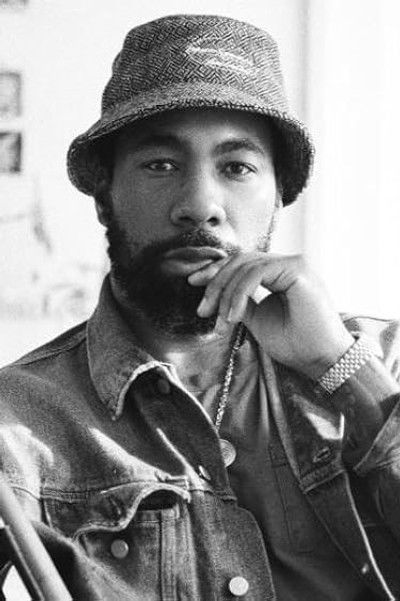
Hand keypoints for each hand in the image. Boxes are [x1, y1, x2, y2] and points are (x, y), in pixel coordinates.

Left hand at [188, 252, 353, 379]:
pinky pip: (256, 273)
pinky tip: (233, 315)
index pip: (242, 264)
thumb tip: (218, 295)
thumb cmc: (296, 344)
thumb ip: (242, 303)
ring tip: (219, 320)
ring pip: (245, 267)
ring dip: (225, 294)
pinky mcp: (297, 269)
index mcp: (280, 274)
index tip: (194, 283)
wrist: (323, 359)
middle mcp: (287, 264)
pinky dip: (239, 293)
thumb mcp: (259, 320)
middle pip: (239, 261)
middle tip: (202, 309)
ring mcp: (293, 264)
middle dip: (215, 283)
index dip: (216, 272)